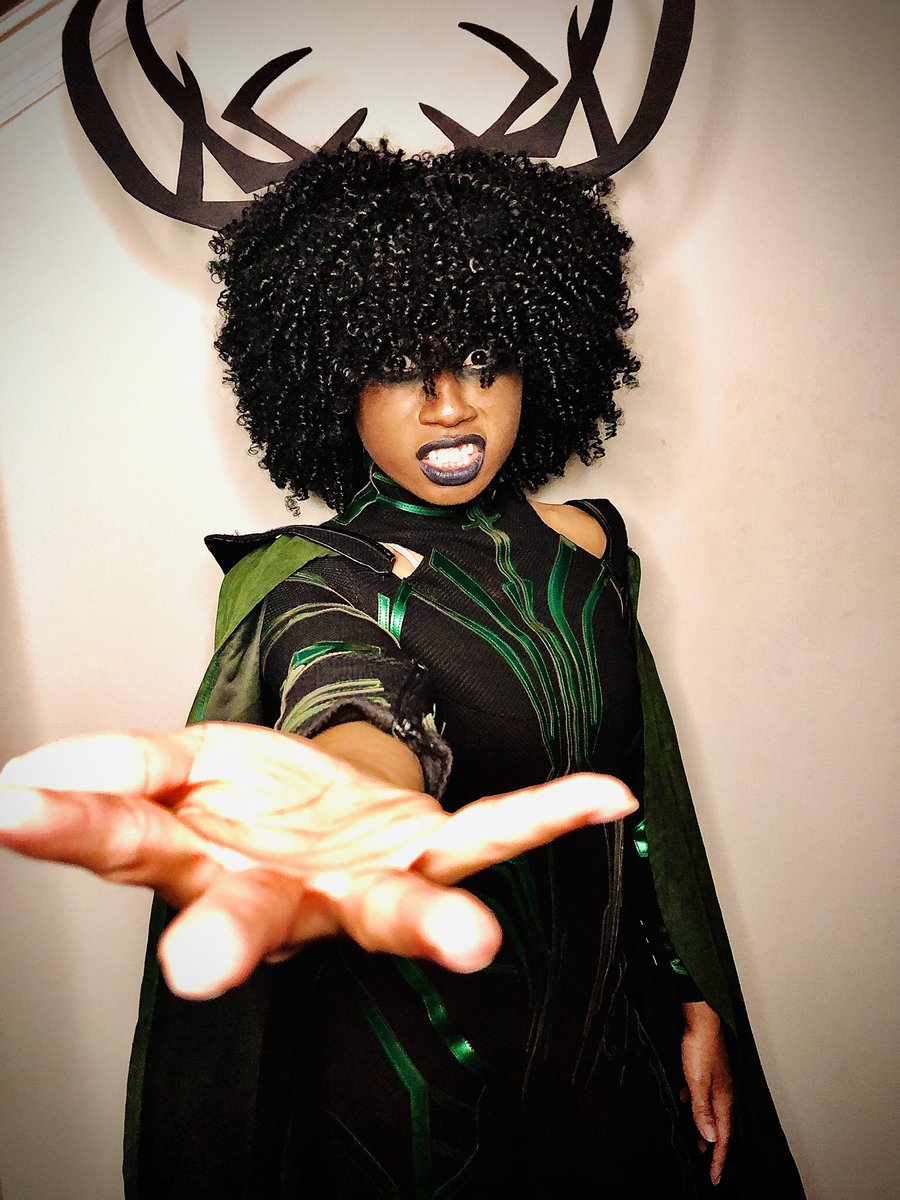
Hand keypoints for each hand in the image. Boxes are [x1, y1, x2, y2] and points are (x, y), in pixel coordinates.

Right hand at [0, 722, 635, 999]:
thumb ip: (117, 772)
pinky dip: (545, 816)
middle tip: (195, 973)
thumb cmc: (241, 802)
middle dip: (227, 945)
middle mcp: (284, 891)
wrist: (311, 806)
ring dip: (431, 925)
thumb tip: (34, 779)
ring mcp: (363, 879)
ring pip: (392, 908)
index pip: (123, 842)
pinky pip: (492, 834)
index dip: (70, 828)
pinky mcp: (429, 850)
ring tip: (470, 945)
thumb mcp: (169, 769)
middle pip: (252, 919)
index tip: (14, 810)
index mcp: (200, 862)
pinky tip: (604, 797)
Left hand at [680, 1000, 732, 1185]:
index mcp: (723, 1099)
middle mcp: (722, 1092)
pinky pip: (701, 1095)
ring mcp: (715, 1081)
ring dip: (704, 1128)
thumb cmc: (700, 1046)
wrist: (699, 1018)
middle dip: (714, 1148)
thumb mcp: (697, 1083)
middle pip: (719, 1126)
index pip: (723, 1137)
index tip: (715, 1177)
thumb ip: (703, 1110)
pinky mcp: (706, 1071)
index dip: (719, 1159)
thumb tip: (711, 1137)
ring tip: (697, 1141)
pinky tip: (684, 1103)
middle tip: (709, 1166)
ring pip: (710, 1111)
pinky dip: (694, 1105)